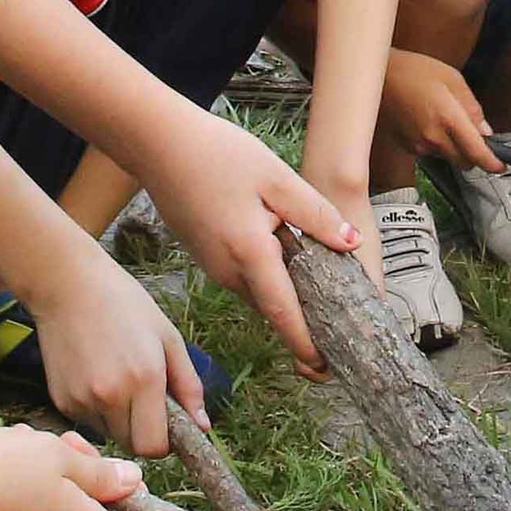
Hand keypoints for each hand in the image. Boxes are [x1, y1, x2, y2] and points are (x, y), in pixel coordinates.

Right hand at [18, 264, 207, 451]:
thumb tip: (203, 426)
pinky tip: (95, 376)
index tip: (166, 424)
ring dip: (119, 420)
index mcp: (144, 379)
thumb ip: (189, 385)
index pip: (155, 447)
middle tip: (144, 400)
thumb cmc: (123, 303)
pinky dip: (97, 410)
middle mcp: (111, 396)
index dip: (164, 442)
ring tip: (117, 380)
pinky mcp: (61, 400)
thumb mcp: (168, 337)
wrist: (67, 285)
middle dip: (143, 431)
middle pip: (132, 445)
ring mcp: (82, 400)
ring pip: (110, 434)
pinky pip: (87, 421)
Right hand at [134, 107, 341, 380]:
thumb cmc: (218, 154)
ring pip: (260, 294)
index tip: (327, 366)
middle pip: (273, 309)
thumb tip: (352, 244)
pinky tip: (291, 267)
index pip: (283, 312)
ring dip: (288, 304)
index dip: (306, 343)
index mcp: (249, 254)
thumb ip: (316, 214)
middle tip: (341, 340)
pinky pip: (246, 280)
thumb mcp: (276, 178)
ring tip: (328, 307)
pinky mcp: (208, 258)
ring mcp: (214, 267)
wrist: (158, 144)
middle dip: (304, 328)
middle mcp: (228, 271)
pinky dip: (271, 283)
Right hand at [381, 50, 501, 172]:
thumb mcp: (452, 79)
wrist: (376, 75)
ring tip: (442, 118)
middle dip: (473, 153)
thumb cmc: (412, 70)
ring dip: (453, 146)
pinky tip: (427, 120)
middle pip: (464, 161)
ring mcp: (418, 145)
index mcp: (448, 118)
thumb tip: (485, 130)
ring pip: (447, 156)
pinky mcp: (406, 147)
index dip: (492, 163)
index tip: (500, 165)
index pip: (477, 153)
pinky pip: (430, 151)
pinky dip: (435, 142)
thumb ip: (472, 107)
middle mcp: (433, 137)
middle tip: (473, 134)